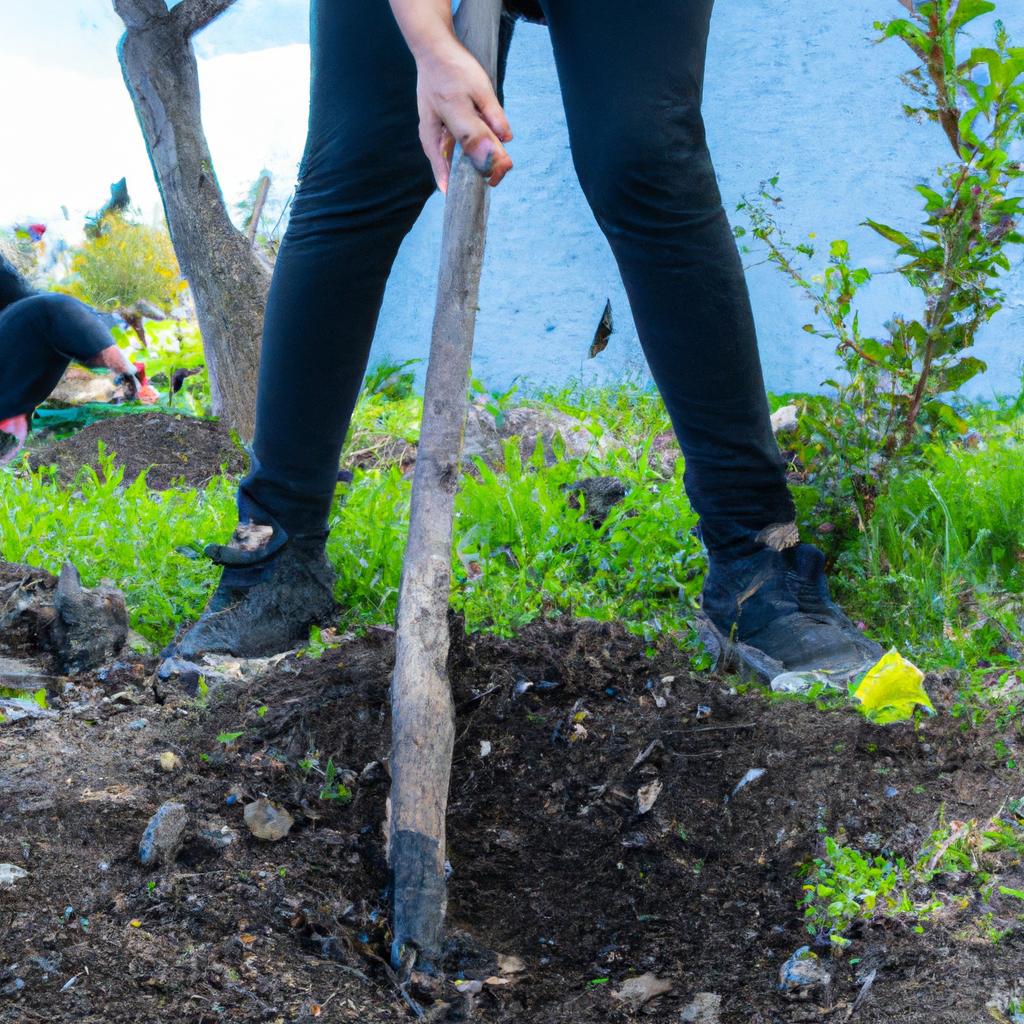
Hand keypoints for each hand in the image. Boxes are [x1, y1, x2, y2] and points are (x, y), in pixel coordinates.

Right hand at [415, 39, 512, 192]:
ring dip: (460, 173)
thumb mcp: (480, 87)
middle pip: (458, 160)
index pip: (474, 146)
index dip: (490, 160)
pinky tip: (453, 177)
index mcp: (453, 115)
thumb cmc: (455, 67)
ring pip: (445, 160)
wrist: (432, 51)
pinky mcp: (428, 130)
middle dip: (476, 173)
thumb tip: (506, 139)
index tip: (504, 169)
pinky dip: (446, 166)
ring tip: (473, 184)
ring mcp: (429, 131)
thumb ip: (493, 114)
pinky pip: (438, 154)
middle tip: (493, 181)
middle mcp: (436, 129)